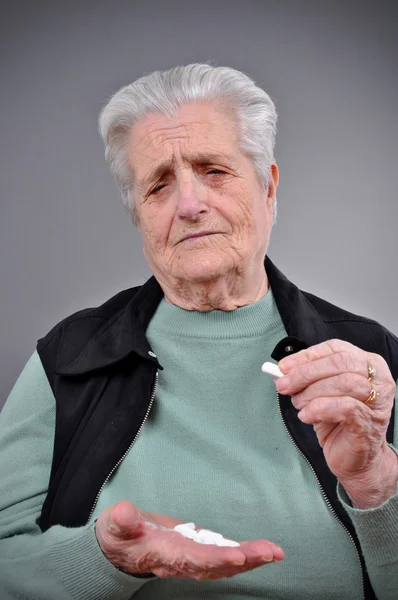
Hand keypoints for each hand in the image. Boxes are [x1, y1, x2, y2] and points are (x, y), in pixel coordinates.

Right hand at [95, 501, 283, 579]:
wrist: (120, 546)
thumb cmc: (119, 534)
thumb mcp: (114, 524)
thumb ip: (121, 520)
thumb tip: (124, 512)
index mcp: (164, 554)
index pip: (193, 559)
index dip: (215, 559)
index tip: (237, 555)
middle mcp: (182, 562)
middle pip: (217, 565)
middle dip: (244, 560)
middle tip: (271, 552)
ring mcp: (192, 559)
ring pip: (225, 564)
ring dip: (251, 559)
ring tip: (276, 552)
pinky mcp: (198, 551)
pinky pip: (224, 557)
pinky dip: (245, 555)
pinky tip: (264, 551)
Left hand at [276, 340, 396, 504]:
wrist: (355, 458)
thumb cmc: (339, 422)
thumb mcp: (321, 392)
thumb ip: (307, 378)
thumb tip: (282, 370)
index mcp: (369, 363)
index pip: (336, 349)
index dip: (307, 356)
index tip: (284, 366)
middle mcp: (378, 379)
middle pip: (340, 363)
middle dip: (305, 373)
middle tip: (284, 385)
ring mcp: (378, 401)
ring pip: (343, 383)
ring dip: (311, 392)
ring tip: (298, 404)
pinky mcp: (370, 422)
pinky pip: (344, 407)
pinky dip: (319, 409)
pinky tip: (307, 416)